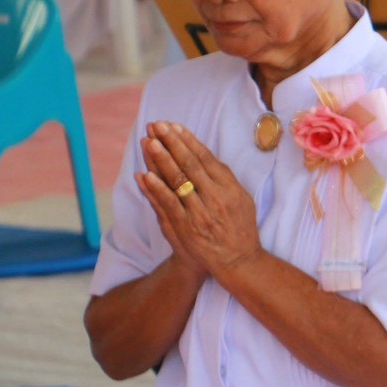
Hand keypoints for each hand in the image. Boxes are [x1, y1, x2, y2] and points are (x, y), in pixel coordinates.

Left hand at [136, 122, 262, 277]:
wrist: (237, 260)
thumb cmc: (239, 228)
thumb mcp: (241, 199)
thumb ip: (224, 179)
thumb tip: (205, 156)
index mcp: (230, 188)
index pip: (205, 158)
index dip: (188, 141)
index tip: (173, 126)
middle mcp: (216, 197)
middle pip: (190, 164)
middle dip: (172, 143)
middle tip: (157, 125)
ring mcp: (200, 212)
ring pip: (178, 181)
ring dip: (161, 160)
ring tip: (149, 142)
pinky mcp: (186, 227)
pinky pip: (169, 204)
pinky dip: (156, 189)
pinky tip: (145, 175)